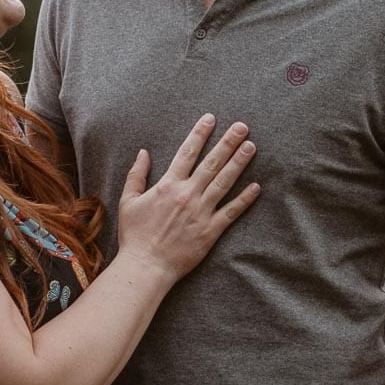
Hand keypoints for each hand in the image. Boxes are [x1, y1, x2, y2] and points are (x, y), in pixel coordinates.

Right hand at [116, 114, 260, 280]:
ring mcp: (201, 212)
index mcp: (168, 185)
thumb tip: (143, 152)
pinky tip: (256, 186)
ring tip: (251, 146)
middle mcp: (188, 194)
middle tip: (242, 126)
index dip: (200, 133)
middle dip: (228, 142)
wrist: (146, 265)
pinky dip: (244, 199)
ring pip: (224, 182)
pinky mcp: (210, 230)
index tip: (211, 118)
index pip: (187, 152)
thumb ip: (136, 174)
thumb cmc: (134, 235)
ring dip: (239, 163)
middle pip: (212, 162)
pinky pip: (231, 211)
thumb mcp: (128, 200)